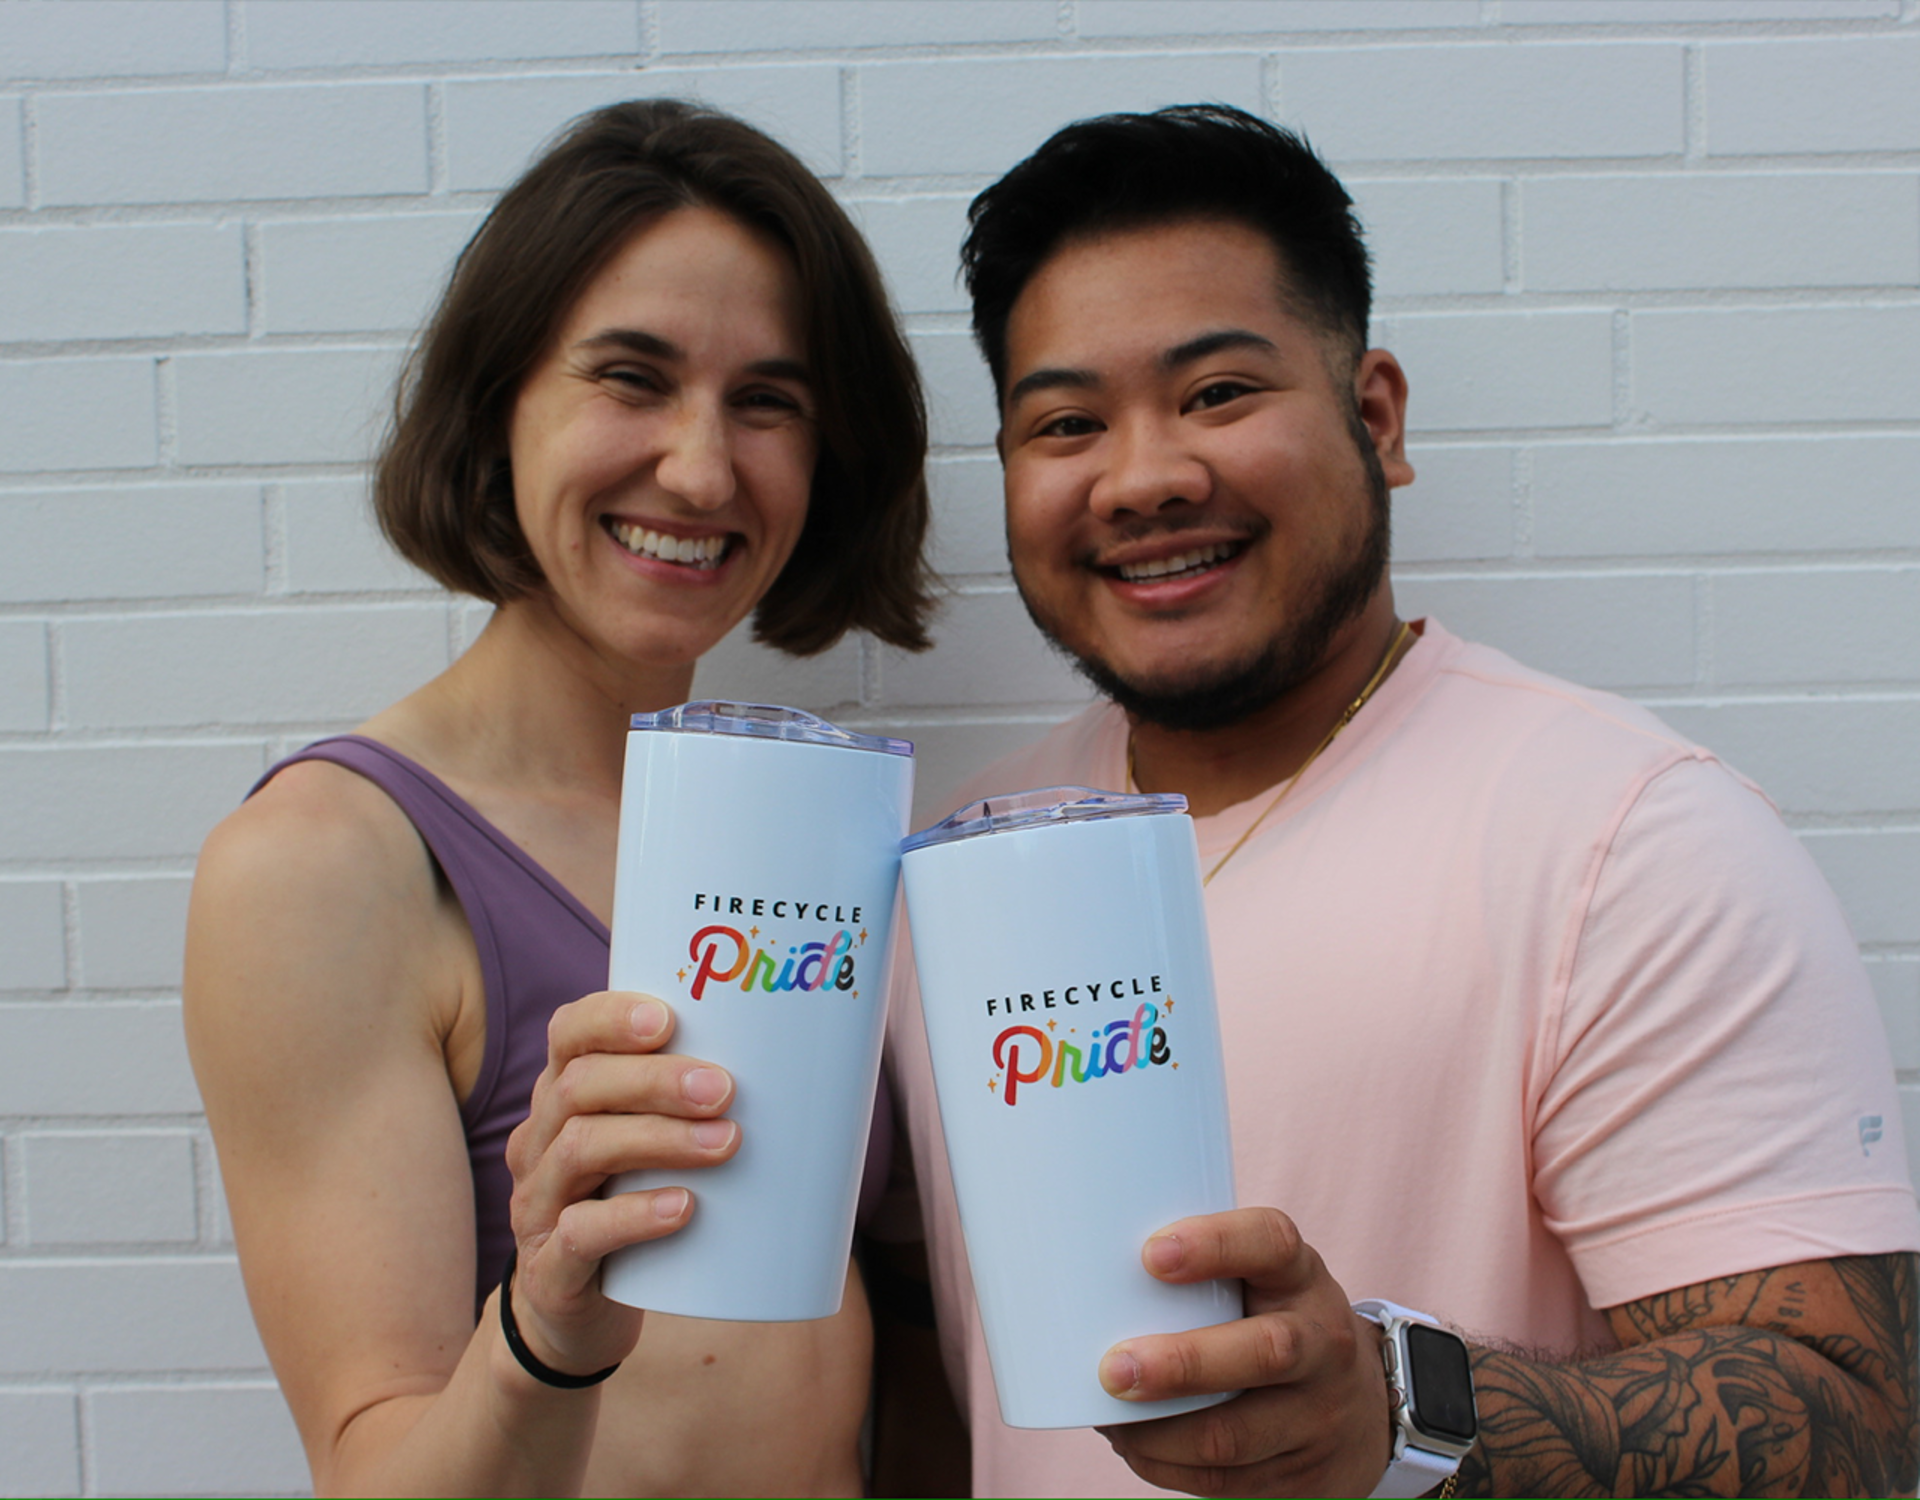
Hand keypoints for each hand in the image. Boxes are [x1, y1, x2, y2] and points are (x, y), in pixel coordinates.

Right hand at [501, 991, 740, 1377]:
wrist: (579, 1318)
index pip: (568, 1034)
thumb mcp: (653, 1149)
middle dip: (655, 1080)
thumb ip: (692, 1107)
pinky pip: (580, 1232)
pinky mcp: (549, 1269)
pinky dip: (634, 1215)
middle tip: (724, 1089)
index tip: (669, 1018)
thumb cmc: (633, 1207)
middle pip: (579, 1086)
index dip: (610, 1018)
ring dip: (659, 1138)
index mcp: (562, 1098)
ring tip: (726, 1143)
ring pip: (582, 1149)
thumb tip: (803, 1067)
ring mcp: (537, 1205)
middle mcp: (541, 1142)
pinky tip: (682, 1208)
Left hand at [1096, 1207, 1391, 1497]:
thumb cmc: (1271, 1319)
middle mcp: (1322, 1343)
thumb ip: (1193, 1268)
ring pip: (1236, 1435)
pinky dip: (1166, 1466)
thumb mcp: (1257, 1277)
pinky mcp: (1302, 1477)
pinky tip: (1133, 1446)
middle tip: (1112, 1368)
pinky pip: (1225, 1483)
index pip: (1272, 1243)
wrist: (1360, 1406)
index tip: (1149, 1253)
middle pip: (1265, 1353)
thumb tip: (1072, 1265)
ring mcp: (1319, 1416)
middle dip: (1182, 1365)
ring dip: (1159, 1432)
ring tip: (1108, 1416)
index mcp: (1301, 1277)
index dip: (1215, 1244)